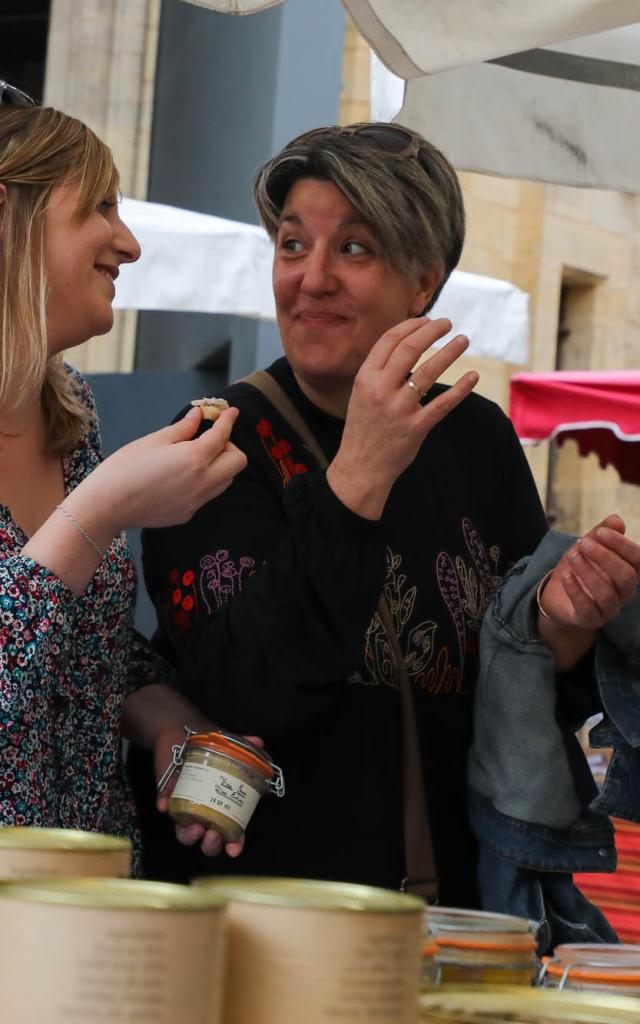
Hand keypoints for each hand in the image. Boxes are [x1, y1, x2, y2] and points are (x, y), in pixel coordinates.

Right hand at [71, 406, 246, 536]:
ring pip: (226, 481)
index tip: (231, 412)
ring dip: (220, 466)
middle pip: (238, 462)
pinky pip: (207, 495)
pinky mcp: (188, 514)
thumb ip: (183, 428)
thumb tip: (199, 415)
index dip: (228, 421)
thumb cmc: (125, 468)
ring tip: (195, 458)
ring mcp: (197, 502)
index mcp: (195, 459)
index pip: (223, 436)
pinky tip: (180, 477)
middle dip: (229, 447)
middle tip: (210, 439)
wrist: (107, 506)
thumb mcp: (154, 441)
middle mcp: (202, 482)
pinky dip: (203, 482)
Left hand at [154, 726, 263, 857]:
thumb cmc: (207, 747)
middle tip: (212, 835)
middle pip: (208, 840)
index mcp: (223, 805)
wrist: (179, 735)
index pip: (232, 831)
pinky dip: (165, 807)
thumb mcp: (228, 747)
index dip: (234, 843)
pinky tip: (165, 804)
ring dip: (189, 835)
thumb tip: (259, 741)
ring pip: (184, 833)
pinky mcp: (167, 797)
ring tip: (195, 826)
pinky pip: (165, 807)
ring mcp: (185, 807)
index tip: (234, 849)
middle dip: (211, 845)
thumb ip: (244, 747)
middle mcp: (204, 811)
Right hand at [327, 318, 477, 518]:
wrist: (360, 467)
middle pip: (410, 348)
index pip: (390, 340)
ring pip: (429, 371)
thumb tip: (408, 343)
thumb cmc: (364, 427)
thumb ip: (380, 371)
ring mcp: (399, 409)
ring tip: (463, 341)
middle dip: (433, 330)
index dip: (412, 325)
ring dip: (450, 351)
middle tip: (448, 324)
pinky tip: (472, 376)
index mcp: (365, 378)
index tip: (428, 320)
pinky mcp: (416, 427)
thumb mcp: (362, 394)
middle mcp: (380, 390)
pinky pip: (443, 403)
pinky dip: (461, 388)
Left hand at [539, 514, 639, 630]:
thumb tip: (616, 520)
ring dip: (589, 572)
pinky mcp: (591, 620)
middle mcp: (625, 592)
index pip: (637, 560)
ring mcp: (609, 609)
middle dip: (605, 557)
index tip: (601, 532)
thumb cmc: (580, 567)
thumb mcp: (588, 546)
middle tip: (583, 543)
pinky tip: (566, 575)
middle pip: (625, 577)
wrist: (558, 594)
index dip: (621, 545)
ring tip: (572, 556)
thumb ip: (601, 534)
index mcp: (630, 572)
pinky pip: (587, 608)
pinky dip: (576, 590)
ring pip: (606, 594)